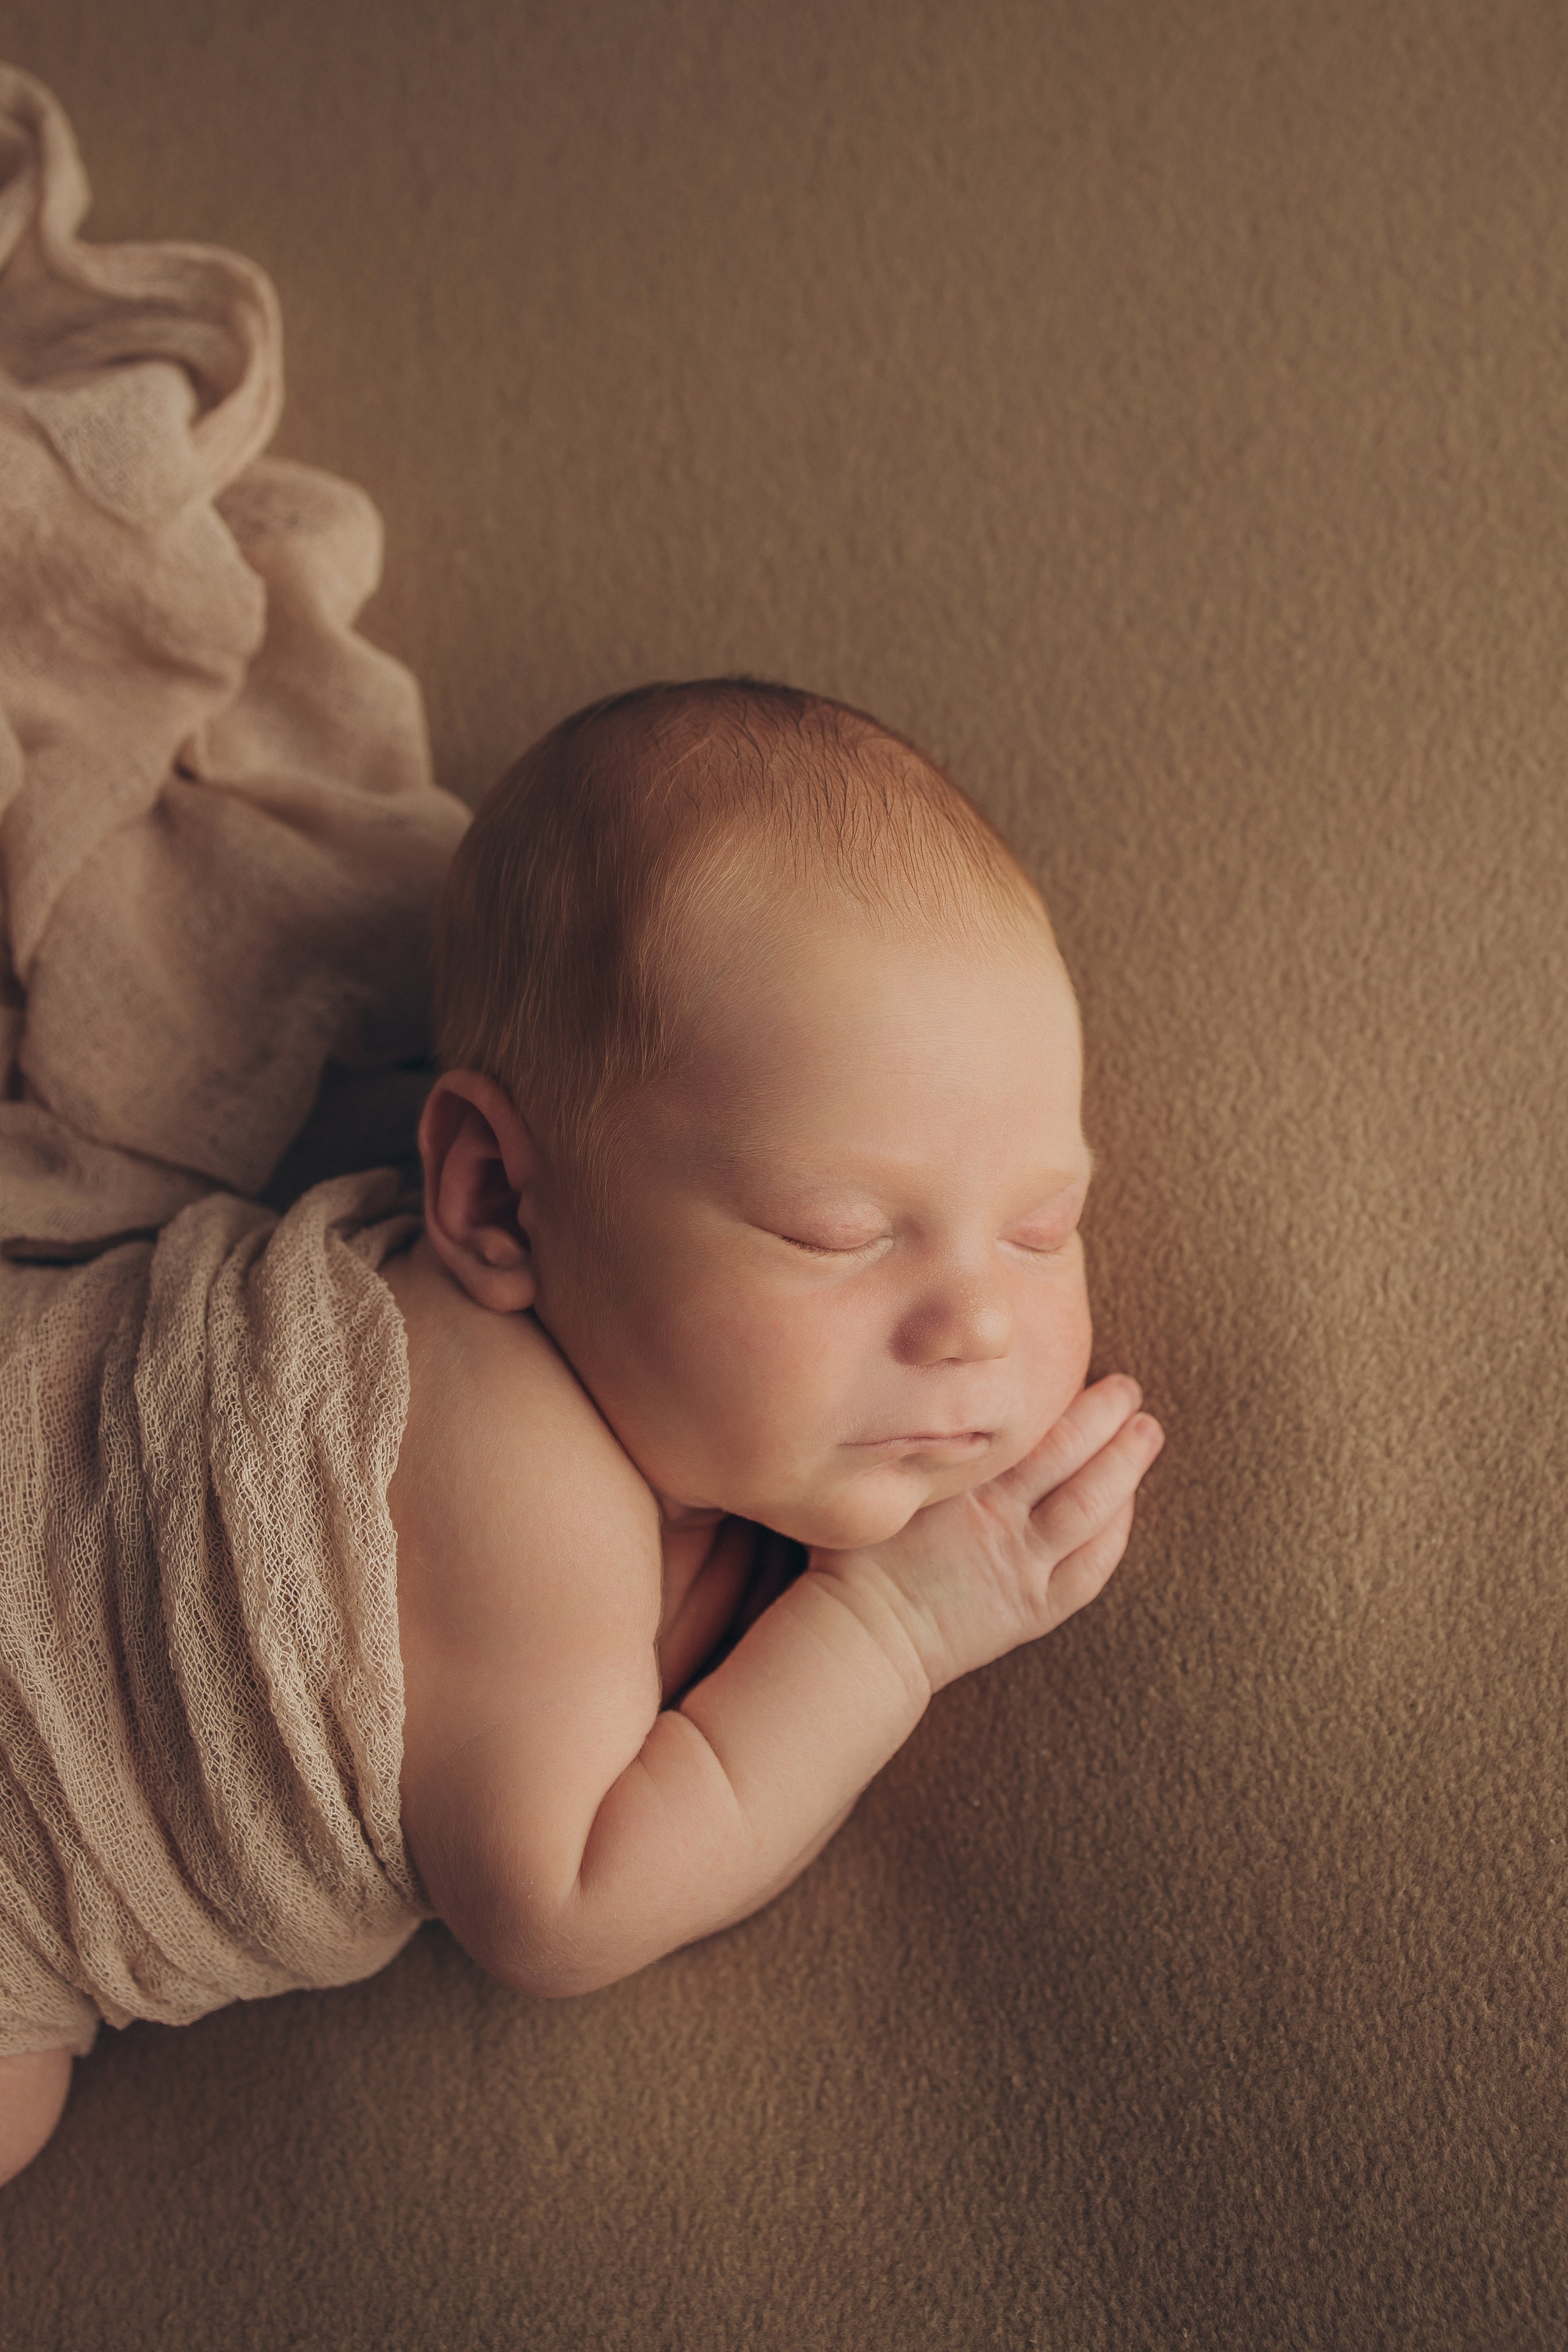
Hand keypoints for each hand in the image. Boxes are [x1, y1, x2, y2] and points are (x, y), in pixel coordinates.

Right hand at [816, 1375, 1163, 1694]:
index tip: (1076, 1364)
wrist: (860, 1639)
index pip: (1028, 1427)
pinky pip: (1091, 1568)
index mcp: (962, 1483)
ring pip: (1091, 1507)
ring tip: (1148, 1430)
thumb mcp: (877, 1481)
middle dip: (1105, 1416)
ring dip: (1126, 1465)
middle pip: (1068, 1455)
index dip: (1061, 1395)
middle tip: (1128, 1387)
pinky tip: (1129, 1503)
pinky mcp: (1034, 1609)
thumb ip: (910, 1439)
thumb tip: (925, 1386)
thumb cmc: (853, 1556)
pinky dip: (1116, 1532)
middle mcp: (999, 1520)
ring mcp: (1022, 1566)